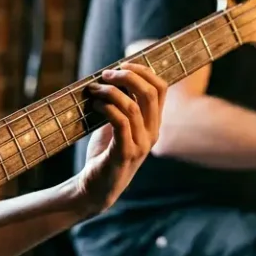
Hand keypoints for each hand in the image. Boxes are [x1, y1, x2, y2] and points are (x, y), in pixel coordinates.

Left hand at [72, 63, 167, 215]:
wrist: (95, 189)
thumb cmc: (104, 154)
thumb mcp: (116, 125)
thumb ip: (121, 105)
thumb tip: (113, 76)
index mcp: (154, 123)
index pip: (161, 88)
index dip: (143, 71)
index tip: (122, 65)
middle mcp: (152, 133)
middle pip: (150, 93)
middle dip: (128, 76)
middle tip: (106, 74)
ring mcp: (140, 145)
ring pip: (133, 107)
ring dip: (110, 92)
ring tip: (93, 90)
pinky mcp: (124, 154)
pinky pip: (120, 123)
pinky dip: (106, 108)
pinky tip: (95, 106)